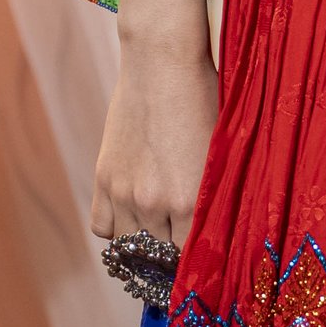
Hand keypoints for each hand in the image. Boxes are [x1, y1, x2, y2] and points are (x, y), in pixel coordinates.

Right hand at [91, 29, 218, 245]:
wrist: (163, 62)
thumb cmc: (206, 100)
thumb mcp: (222, 153)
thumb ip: (217, 196)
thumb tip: (219, 233)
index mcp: (192, 200)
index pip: (194, 258)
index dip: (202, 263)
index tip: (206, 264)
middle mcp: (156, 204)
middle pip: (163, 258)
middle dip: (175, 258)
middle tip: (185, 250)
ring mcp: (125, 193)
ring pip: (132, 248)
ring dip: (147, 246)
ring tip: (161, 236)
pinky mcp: (104, 178)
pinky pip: (102, 227)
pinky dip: (117, 229)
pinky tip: (134, 216)